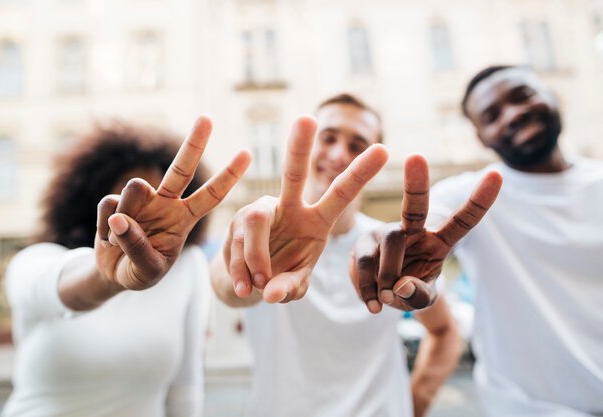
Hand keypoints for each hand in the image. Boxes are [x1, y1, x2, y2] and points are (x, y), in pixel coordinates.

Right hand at [95, 116, 250, 290]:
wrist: (113, 275)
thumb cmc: (140, 272)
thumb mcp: (147, 270)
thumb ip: (137, 248)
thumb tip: (119, 217)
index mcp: (184, 219)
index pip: (211, 195)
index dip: (228, 176)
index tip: (247, 153)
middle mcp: (165, 203)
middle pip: (182, 169)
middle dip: (194, 144)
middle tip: (208, 117)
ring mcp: (140, 201)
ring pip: (135, 187)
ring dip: (127, 213)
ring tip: (122, 240)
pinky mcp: (113, 203)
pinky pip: (108, 207)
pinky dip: (106, 229)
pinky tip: (110, 240)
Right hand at [224, 115, 388, 302]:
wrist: (247, 282)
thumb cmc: (282, 276)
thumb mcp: (295, 284)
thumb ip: (290, 287)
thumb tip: (270, 292)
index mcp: (317, 220)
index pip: (341, 193)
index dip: (361, 173)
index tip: (384, 148)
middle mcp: (290, 207)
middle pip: (293, 174)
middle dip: (299, 147)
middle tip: (307, 119)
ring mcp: (260, 212)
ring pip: (254, 221)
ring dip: (256, 259)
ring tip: (257, 286)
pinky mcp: (235, 224)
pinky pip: (237, 244)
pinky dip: (240, 271)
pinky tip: (244, 287)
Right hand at [350, 154, 501, 311]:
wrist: (382, 295)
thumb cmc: (411, 291)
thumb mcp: (422, 301)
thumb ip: (417, 296)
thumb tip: (399, 285)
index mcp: (439, 241)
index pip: (464, 220)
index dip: (480, 200)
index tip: (497, 174)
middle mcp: (413, 230)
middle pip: (416, 206)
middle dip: (417, 183)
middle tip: (416, 157)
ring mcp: (386, 233)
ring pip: (390, 242)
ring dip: (387, 277)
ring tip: (386, 300)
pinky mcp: (363, 243)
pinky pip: (363, 262)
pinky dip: (367, 287)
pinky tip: (372, 302)